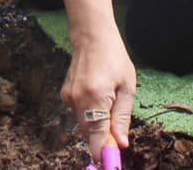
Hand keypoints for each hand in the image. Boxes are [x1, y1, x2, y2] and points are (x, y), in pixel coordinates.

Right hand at [62, 26, 135, 161]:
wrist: (92, 36)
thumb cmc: (114, 58)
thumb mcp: (127, 86)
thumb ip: (122, 117)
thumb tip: (121, 143)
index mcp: (95, 97)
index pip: (97, 136)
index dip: (104, 154)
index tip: (111, 165)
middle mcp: (77, 100)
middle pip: (89, 134)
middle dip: (103, 141)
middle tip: (118, 139)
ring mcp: (68, 97)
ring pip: (84, 125)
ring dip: (96, 126)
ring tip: (110, 104)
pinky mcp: (65, 95)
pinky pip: (79, 114)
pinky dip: (89, 114)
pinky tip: (98, 97)